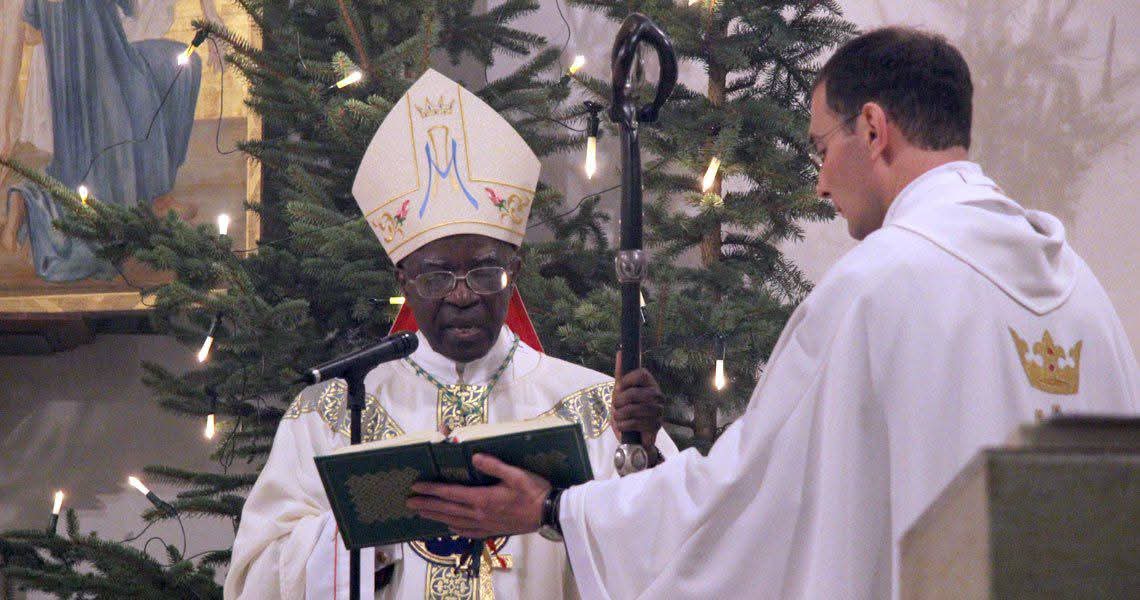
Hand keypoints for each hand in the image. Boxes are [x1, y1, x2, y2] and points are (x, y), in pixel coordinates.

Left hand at [408, 454, 551, 537]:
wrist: (548, 514)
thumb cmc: (534, 491)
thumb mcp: (515, 474)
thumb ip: (494, 465)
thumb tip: (473, 457)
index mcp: (482, 498)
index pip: (450, 493)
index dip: (432, 490)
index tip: (416, 487)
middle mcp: (479, 514)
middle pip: (447, 509)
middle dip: (427, 505)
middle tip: (409, 502)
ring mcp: (485, 524)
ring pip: (454, 521)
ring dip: (436, 516)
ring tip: (422, 514)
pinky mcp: (492, 531)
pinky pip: (468, 532)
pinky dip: (455, 529)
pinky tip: (450, 528)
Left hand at [612, 354, 664, 461]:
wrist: (634, 434)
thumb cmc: (628, 409)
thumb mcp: (622, 391)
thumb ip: (621, 373)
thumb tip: (620, 352)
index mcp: (651, 384)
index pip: (642, 374)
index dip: (627, 380)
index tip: (619, 388)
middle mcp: (658, 396)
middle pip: (636, 393)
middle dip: (620, 401)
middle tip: (616, 405)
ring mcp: (659, 412)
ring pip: (635, 409)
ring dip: (620, 414)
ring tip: (618, 416)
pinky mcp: (656, 426)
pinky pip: (636, 423)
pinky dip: (624, 425)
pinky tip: (622, 425)